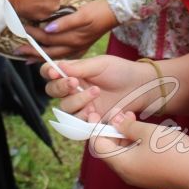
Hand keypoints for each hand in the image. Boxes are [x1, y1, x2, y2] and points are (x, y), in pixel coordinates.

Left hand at [25, 0, 117, 58]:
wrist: (115, 14)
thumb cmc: (99, 10)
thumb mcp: (83, 14)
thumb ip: (65, 22)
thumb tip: (47, 28)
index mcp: (73, 38)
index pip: (48, 39)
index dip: (34, 35)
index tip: (21, 31)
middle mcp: (74, 46)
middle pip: (48, 51)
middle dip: (32, 50)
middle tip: (17, 49)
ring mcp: (78, 48)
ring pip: (54, 56)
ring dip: (40, 56)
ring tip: (27, 57)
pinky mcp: (81, 47)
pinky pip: (62, 56)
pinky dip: (51, 57)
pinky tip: (46, 57)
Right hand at [41, 54, 158, 121]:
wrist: (140, 87)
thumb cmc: (120, 71)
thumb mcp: (100, 64)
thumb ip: (78, 67)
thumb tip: (58, 67)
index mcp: (72, 72)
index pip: (49, 72)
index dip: (48, 72)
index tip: (55, 72)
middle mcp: (72, 90)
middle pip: (52, 91)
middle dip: (61, 87)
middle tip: (75, 82)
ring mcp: (80, 106)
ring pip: (64, 108)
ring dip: (77, 100)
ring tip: (96, 92)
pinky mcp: (89, 121)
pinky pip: (77, 124)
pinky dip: (84, 117)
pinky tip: (96, 110)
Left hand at [91, 112, 188, 188]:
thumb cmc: (171, 150)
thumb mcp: (147, 132)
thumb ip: (127, 126)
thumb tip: (115, 121)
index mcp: (121, 164)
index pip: (98, 145)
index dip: (95, 128)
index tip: (96, 112)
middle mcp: (126, 174)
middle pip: (109, 150)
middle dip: (111, 130)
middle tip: (121, 112)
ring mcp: (138, 177)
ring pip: (122, 153)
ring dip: (124, 136)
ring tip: (133, 118)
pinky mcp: (149, 176)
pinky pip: (134, 159)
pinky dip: (133, 144)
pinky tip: (144, 132)